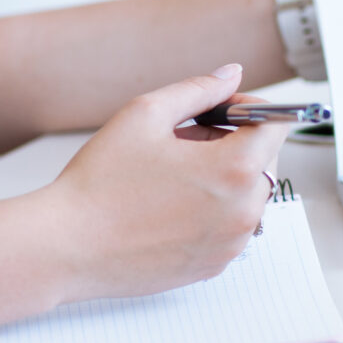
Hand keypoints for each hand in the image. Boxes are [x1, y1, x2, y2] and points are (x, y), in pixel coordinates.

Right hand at [41, 63, 290, 302]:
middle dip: (234, 143)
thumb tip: (231, 75)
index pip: (276, 125)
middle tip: (184, 140)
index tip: (217, 109)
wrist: (67, 247)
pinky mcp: (213, 266)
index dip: (247, 108)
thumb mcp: (145, 114)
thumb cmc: (99, 182)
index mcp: (234, 170)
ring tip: (171, 174)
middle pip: (264, 161)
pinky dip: (210, 211)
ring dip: (223, 178)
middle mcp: (243, 213)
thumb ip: (198, 89)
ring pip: (246, 197)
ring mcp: (230, 245)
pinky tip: (166, 205)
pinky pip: (228, 228)